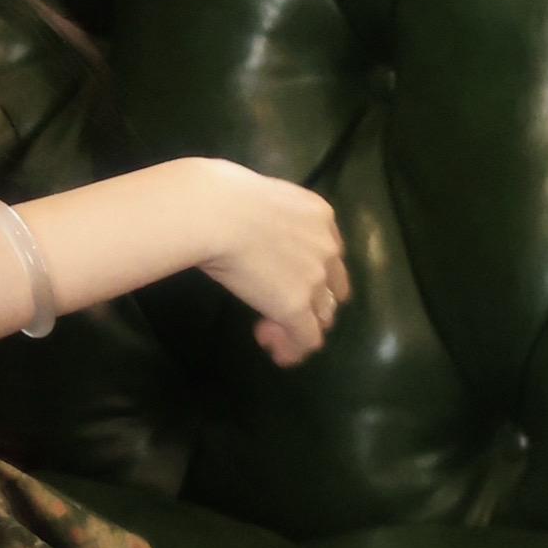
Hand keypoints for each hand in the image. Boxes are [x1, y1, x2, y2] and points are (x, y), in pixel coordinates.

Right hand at [193, 159, 351, 366]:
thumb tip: (248, 226)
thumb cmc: (220, 196)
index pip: (330, 253)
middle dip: (311, 303)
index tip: (282, 278)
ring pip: (322, 316)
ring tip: (270, 334)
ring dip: (299, 327)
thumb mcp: (260, 197)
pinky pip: (306, 339)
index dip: (311, 272)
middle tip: (279, 311)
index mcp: (319, 215)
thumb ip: (268, 217)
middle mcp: (327, 247)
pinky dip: (291, 349)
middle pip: (333, 287)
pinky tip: (273, 351)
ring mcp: (315, 279)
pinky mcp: (296, 306)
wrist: (214, 213)